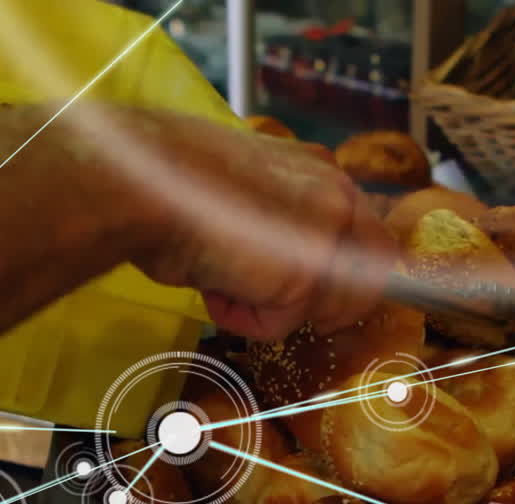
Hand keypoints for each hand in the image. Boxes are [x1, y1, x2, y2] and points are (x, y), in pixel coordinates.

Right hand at [71, 105, 398, 339]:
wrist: (139, 183)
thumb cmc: (168, 182)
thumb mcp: (243, 191)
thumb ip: (279, 216)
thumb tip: (281, 258)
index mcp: (320, 168)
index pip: (362, 232)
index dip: (341, 271)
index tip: (313, 289)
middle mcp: (336, 194)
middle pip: (375, 275)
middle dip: (327, 302)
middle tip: (272, 303)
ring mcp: (327, 234)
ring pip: (330, 307)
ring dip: (274, 309)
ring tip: (224, 279)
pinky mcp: (306, 275)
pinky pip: (281, 325)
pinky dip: (241, 318)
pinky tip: (213, 283)